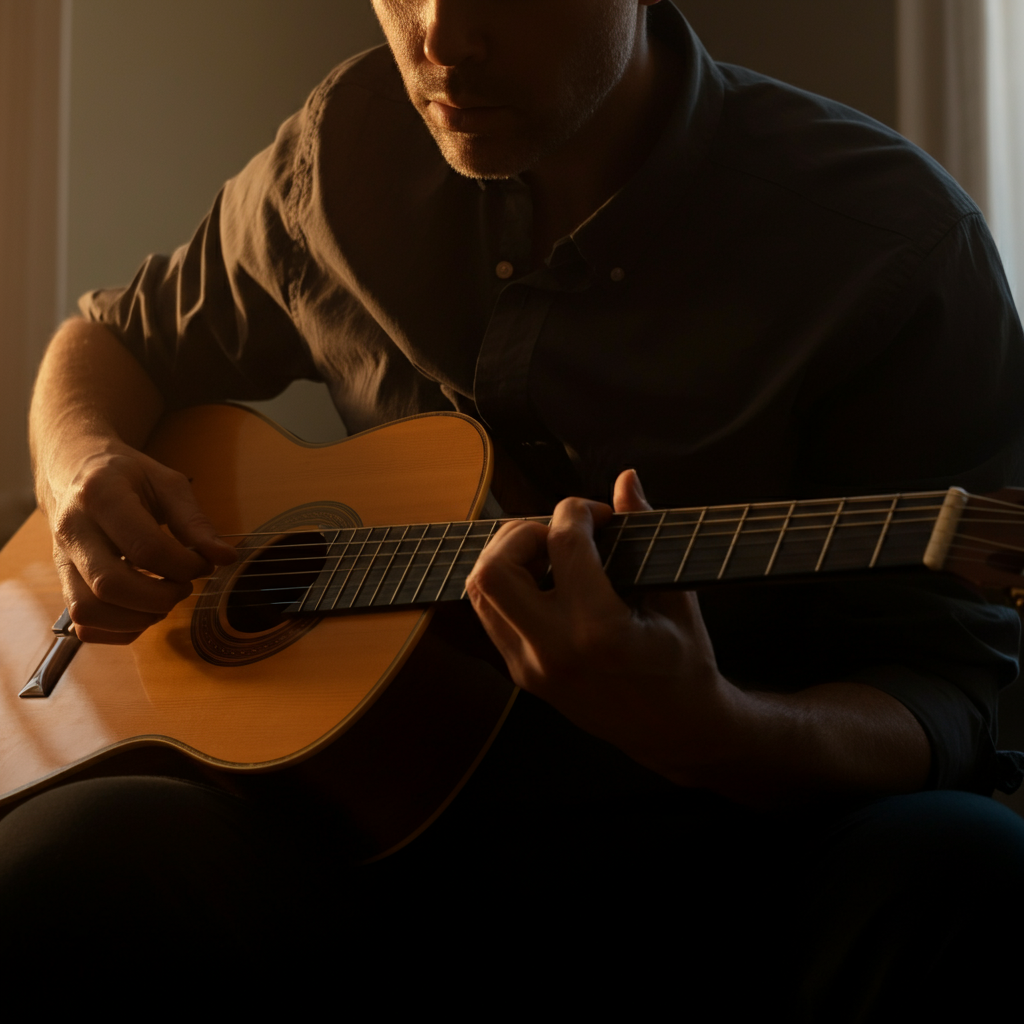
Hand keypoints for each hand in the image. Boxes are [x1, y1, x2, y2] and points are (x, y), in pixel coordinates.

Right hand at [46, 440, 235, 644]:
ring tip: (165, 600)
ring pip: (89, 611)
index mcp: (101, 496)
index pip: (145, 548)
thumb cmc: (127, 476)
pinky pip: (84, 625)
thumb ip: (195, 521)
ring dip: (138, 618)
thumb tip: (225, 557)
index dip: (184, 565)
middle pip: (110, 585)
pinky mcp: (63, 583)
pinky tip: (144, 611)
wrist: (74, 470)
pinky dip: (120, 629)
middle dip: (160, 597)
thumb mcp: (167, 484)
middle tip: (184, 586)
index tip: (203, 563)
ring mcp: (61, 560)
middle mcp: (72, 530)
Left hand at [465, 469, 739, 783]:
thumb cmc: (684, 665)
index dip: (577, 511)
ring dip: (505, 557)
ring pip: (480, 592)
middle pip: (494, 570)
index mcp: (600, 631)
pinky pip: (490, 614)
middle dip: (521, 532)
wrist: (674, 732)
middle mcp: (554, 650)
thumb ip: (645, 532)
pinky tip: (543, 577)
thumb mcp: (675, 597)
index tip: (598, 512)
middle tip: (558, 531)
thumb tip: (626, 480)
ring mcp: (530, 666)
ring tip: (547, 551)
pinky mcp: (521, 674)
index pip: (564, 547)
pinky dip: (506, 585)